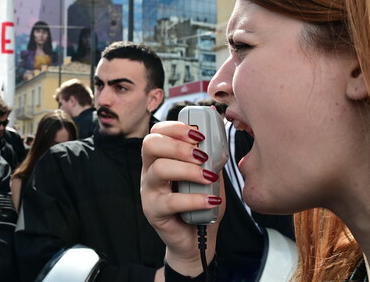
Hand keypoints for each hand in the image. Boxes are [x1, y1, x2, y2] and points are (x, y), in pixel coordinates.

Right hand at [141, 121, 224, 276]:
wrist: (197, 241)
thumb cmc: (201, 205)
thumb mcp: (209, 176)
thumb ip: (211, 159)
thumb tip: (220, 139)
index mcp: (160, 158)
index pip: (157, 132)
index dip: (176, 128)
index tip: (199, 134)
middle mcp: (149, 171)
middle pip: (151, 144)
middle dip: (179, 145)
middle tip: (202, 156)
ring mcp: (149, 191)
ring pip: (159, 169)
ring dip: (188, 170)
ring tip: (208, 178)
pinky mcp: (154, 211)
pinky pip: (171, 201)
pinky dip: (194, 199)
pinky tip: (211, 200)